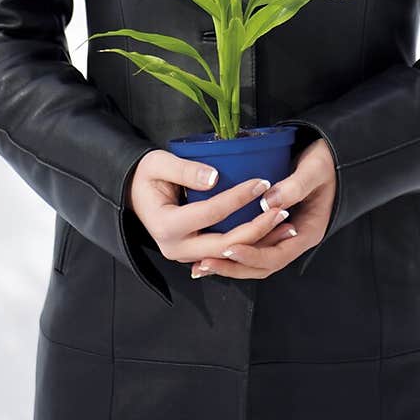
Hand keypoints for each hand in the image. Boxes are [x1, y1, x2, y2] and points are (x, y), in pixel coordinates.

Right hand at [127, 149, 295, 268]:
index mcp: (166, 226)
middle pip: (226, 243)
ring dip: (259, 241)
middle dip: (257, 228)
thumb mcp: (158, 164)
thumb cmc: (146, 175)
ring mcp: (187, 255)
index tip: (262, 182)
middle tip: (283, 210)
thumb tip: (215, 178)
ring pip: (230, 254)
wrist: (133, 194)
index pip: (211, 213)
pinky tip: (272, 232)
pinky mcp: (196, 255)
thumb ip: (185, 170)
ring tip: (285, 224)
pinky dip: (250, 244)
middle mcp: (176, 248)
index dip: (238, 198)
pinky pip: (227, 253)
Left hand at [191, 137, 336, 280]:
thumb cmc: (326, 161)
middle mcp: (295, 239)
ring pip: (256, 259)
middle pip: (263, 265)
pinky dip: (234, 250)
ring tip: (201, 264)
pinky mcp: (273, 226)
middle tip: (205, 263)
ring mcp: (284, 234)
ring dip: (230, 264)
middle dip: (234, 267)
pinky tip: (212, 250)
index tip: (228, 249)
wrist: (331, 156)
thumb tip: (268, 202)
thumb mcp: (314, 170)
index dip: (252, 255)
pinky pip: (253, 244)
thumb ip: (294, 186)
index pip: (278, 255)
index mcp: (308, 231)